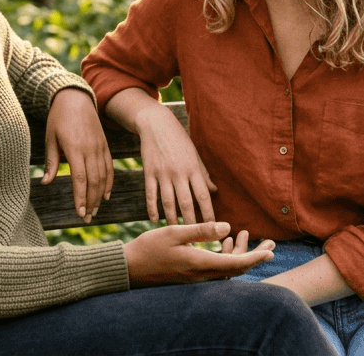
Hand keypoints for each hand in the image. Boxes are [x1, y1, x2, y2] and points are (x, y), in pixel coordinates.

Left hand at [42, 88, 112, 222]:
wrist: (75, 98)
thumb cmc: (58, 119)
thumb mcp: (50, 138)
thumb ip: (51, 161)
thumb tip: (46, 183)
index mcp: (75, 148)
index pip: (80, 178)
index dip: (81, 197)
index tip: (80, 213)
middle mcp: (90, 149)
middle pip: (94, 181)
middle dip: (91, 202)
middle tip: (87, 218)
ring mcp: (99, 147)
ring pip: (103, 176)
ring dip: (99, 196)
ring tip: (94, 211)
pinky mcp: (104, 145)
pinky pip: (109, 167)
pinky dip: (109, 182)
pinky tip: (105, 195)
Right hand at [124, 222, 274, 286]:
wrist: (129, 268)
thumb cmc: (149, 248)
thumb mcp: (174, 232)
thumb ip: (201, 230)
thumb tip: (227, 227)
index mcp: (199, 264)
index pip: (236, 263)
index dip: (255, 257)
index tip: (271, 251)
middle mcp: (201, 275)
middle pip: (236, 269)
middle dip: (255, 256)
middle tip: (271, 245)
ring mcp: (196, 279)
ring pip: (227, 270)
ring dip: (240, 255)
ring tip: (248, 236)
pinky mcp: (191, 278)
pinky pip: (216, 270)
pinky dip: (226, 257)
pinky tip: (225, 242)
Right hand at [136, 102, 215, 224]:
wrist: (156, 124)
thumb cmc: (179, 140)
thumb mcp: (194, 155)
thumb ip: (203, 174)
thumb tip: (214, 191)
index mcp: (193, 168)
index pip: (203, 195)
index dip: (209, 213)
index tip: (214, 228)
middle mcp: (179, 172)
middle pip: (186, 203)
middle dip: (192, 223)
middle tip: (196, 240)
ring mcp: (163, 173)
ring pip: (168, 201)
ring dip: (173, 219)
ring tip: (177, 232)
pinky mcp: (149, 172)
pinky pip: (150, 194)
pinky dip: (152, 208)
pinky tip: (155, 220)